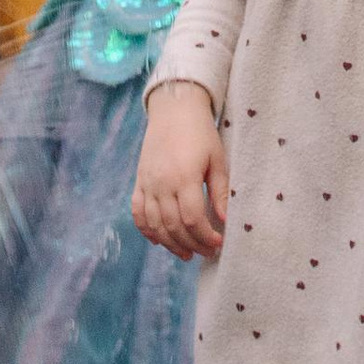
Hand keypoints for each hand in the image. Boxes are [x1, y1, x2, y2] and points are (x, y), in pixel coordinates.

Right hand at [132, 82, 229, 256]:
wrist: (173, 110)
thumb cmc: (201, 133)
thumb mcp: (217, 160)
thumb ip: (220, 192)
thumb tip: (225, 221)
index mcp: (184, 177)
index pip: (193, 219)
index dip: (206, 237)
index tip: (218, 243)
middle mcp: (162, 183)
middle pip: (174, 226)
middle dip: (192, 244)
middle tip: (207, 252)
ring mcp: (147, 183)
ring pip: (155, 225)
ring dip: (171, 244)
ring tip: (187, 254)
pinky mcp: (139, 182)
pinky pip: (138, 213)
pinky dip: (147, 230)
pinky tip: (159, 241)